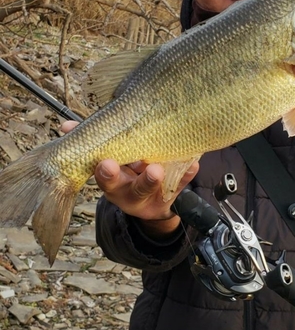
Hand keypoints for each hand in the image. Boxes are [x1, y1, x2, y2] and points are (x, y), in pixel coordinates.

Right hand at [61, 121, 198, 237]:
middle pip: (129, 188)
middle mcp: (131, 193)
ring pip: (152, 189)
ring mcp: (153, 195)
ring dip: (152, 179)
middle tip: (130, 165)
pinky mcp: (173, 192)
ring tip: (157, 169)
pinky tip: (192, 163)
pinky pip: (181, 184)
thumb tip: (67, 126)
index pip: (106, 180)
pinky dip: (186, 174)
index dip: (105, 173)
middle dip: (126, 179)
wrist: (153, 204)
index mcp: (114, 185)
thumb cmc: (127, 175)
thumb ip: (93, 144)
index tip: (104, 162)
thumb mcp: (110, 164)